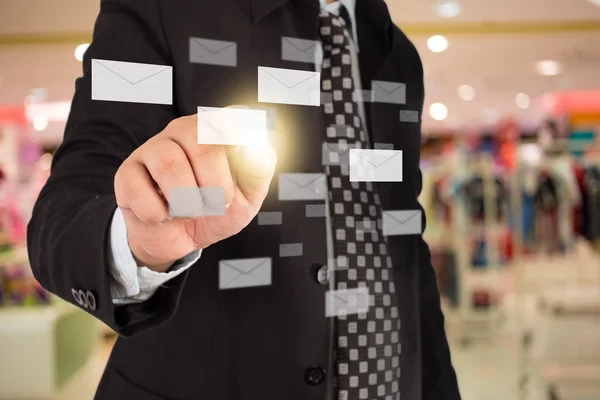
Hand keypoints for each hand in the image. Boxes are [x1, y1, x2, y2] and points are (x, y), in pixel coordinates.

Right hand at [114, 113, 276, 271]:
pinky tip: (162, 213)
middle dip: (216, 187)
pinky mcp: (128, 172)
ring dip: (187, 201)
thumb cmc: (216, 209)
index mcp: (219, 130)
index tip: (245, 150)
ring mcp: (154, 148)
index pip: (233, 116)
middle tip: (217, 205)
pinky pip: (139, 189)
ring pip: (169, 164)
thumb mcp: (248, 196)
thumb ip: (258, 169)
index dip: (242, 131)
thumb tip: (257, 147)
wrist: (181, 238)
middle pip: (203, 144)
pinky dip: (157, 213)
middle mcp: (186, 130)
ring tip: (190, 211)